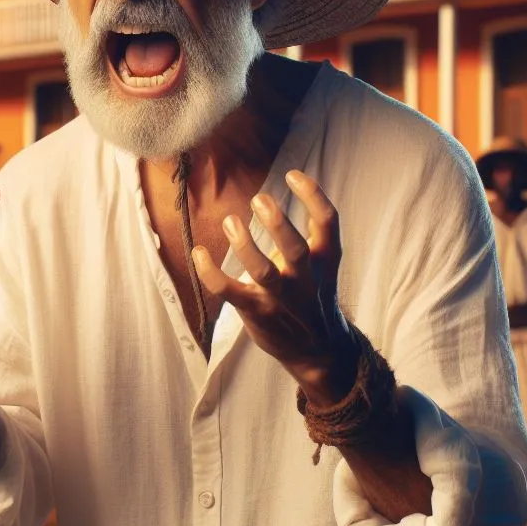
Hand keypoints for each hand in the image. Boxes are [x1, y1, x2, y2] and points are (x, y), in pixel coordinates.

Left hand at [193, 170, 356, 406]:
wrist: (319, 351)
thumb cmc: (313, 296)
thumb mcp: (323, 265)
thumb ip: (308, 235)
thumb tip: (288, 193)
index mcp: (325, 260)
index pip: (328, 223)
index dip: (313, 196)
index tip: (293, 174)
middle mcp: (306, 279)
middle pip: (296, 249)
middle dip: (277, 223)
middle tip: (259, 198)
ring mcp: (281, 299)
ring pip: (264, 272)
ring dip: (245, 246)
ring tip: (231, 222)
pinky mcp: (256, 312)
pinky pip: (230, 292)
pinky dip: (211, 272)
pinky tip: (199, 252)